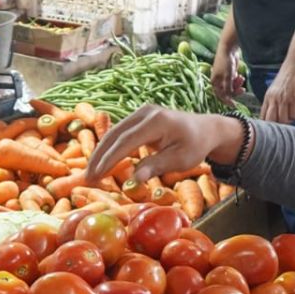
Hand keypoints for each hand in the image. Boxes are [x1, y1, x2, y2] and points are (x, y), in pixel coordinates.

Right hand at [86, 105, 244, 182]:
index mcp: (156, 121)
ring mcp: (141, 112)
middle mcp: (145, 112)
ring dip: (101, 153)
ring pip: (113, 133)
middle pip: (114, 135)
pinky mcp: (139, 117)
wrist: (206, 129)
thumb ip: (155, 167)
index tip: (96, 177)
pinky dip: (109, 148)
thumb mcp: (179, 160)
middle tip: (87, 178)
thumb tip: (132, 181)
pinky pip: (120, 133)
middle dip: (99, 157)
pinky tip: (101, 163)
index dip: (109, 160)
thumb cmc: (195, 146)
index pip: (125, 142)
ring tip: (91, 173)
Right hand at [211, 46, 243, 103]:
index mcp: (215, 82)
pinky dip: (238, 81)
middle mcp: (218, 81)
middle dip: (235, 91)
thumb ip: (228, 88)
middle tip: (243, 90)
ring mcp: (224, 77)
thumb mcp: (227, 77)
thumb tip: (228, 97)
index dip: (227, 101)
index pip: (220, 95)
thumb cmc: (225, 62)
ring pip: (232, 86)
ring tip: (242, 79)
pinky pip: (234, 81)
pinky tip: (241, 77)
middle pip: (227, 92)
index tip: (234, 105)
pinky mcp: (230, 73)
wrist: (228, 49)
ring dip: (237, 85)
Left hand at [259, 60, 294, 123]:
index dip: (267, 125)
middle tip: (285, 123)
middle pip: (271, 121)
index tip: (273, 129)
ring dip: (289, 121)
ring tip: (293, 116)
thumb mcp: (276, 88)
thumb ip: (274, 99)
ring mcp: (284, 98)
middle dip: (278, 126)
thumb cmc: (289, 75)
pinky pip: (294, 114)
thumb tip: (276, 113)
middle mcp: (274, 98)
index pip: (263, 116)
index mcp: (268, 97)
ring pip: (283, 119)